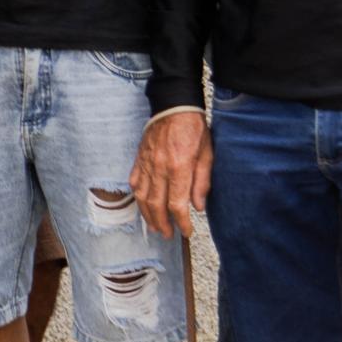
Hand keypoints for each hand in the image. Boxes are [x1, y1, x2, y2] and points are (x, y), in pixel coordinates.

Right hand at [131, 111, 211, 237]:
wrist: (173, 106)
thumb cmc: (194, 129)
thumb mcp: (207, 154)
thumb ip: (202, 182)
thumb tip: (198, 207)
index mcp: (179, 167)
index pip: (177, 204)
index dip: (182, 222)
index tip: (187, 231)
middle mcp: (159, 168)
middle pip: (156, 205)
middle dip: (162, 224)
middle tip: (168, 235)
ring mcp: (146, 163)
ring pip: (142, 196)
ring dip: (147, 215)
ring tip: (154, 226)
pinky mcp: (139, 158)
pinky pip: (134, 181)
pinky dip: (137, 196)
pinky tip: (142, 204)